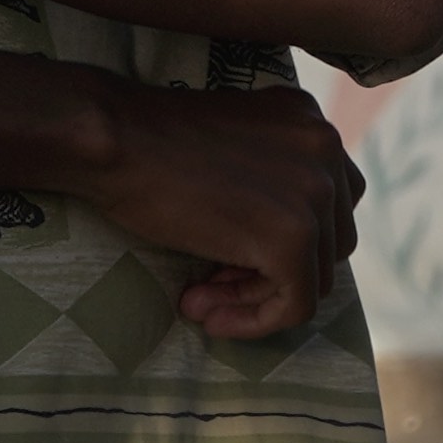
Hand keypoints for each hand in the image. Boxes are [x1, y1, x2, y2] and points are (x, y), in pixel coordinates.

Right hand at [82, 77, 364, 341]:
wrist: (114, 139)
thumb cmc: (149, 141)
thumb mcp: (231, 142)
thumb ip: (267, 175)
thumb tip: (272, 247)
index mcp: (310, 121)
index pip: (329, 202)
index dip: (285, 238)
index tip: (230, 254)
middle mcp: (327, 148)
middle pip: (328, 241)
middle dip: (272, 269)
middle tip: (212, 281)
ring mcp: (316, 193)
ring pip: (313, 277)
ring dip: (255, 295)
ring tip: (200, 298)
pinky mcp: (293, 238)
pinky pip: (295, 305)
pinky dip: (255, 321)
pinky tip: (208, 317)